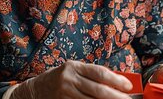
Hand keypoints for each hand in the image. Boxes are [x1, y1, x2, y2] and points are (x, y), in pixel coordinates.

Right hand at [9, 60, 131, 98]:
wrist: (34, 91)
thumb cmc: (59, 79)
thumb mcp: (73, 71)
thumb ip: (91, 75)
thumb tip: (116, 82)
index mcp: (74, 67)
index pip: (99, 72)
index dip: (116, 80)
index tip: (128, 86)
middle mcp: (69, 79)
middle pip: (98, 90)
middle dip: (116, 97)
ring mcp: (65, 94)